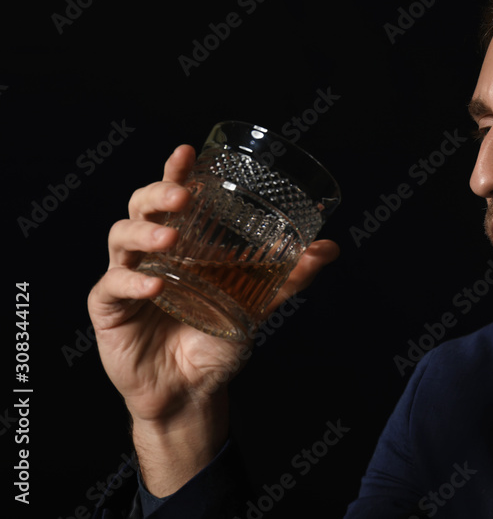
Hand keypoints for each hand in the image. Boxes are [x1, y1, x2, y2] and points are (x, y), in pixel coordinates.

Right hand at [88, 144, 338, 494]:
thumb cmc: (218, 341)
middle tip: (180, 193)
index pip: (174, 198)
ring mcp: (128, 278)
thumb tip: (329, 248)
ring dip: (145, 231)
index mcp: (183, 244)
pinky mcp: (110, 310)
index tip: (187, 151)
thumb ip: (289, 278)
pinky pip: (112, 286)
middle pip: (140, 207)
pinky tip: (155, 284)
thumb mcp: (257, 306)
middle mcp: (152, 253)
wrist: (193, 393)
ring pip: (121, 237)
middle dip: (157, 193)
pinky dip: (132, 280)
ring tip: (171, 236)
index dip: (176, 171)